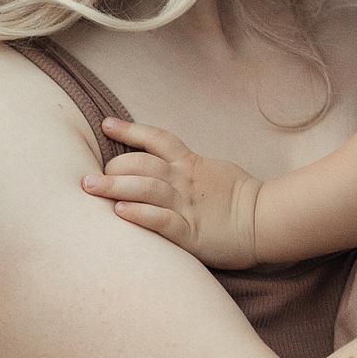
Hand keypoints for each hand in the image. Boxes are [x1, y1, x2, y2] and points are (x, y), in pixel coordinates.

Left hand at [83, 118, 263, 268]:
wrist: (267, 221)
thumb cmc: (239, 198)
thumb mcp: (212, 170)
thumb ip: (186, 165)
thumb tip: (161, 161)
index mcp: (191, 164)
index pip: (157, 139)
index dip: (130, 130)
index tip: (106, 124)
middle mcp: (185, 182)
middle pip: (143, 164)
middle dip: (114, 168)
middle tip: (90, 177)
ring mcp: (188, 206)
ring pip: (147, 188)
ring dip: (116, 186)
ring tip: (90, 187)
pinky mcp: (191, 233)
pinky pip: (162, 220)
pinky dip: (140, 214)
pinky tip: (120, 212)